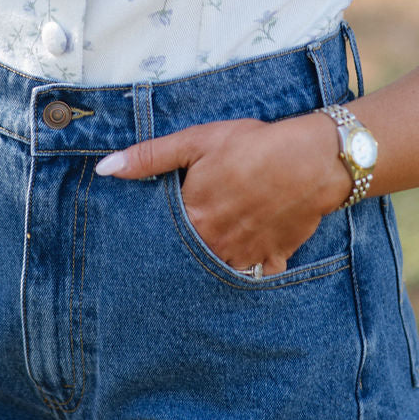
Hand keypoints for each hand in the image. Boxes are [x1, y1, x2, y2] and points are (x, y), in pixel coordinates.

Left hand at [94, 111, 347, 274]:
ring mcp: (245, 255)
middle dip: (179, 257)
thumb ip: (149, 157)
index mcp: (193, 219)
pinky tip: (243, 265)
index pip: (160, 239)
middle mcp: (215, 245)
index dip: (154, 236)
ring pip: (217, 273)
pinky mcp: (273, 257)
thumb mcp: (198, 141)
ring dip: (210, 267)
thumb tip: (105, 168)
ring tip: (204, 258)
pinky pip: (257, 277)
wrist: (313, 159)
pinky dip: (250, 275)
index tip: (146, 237)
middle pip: (187, 260)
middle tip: (173, 253)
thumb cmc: (254, 146)